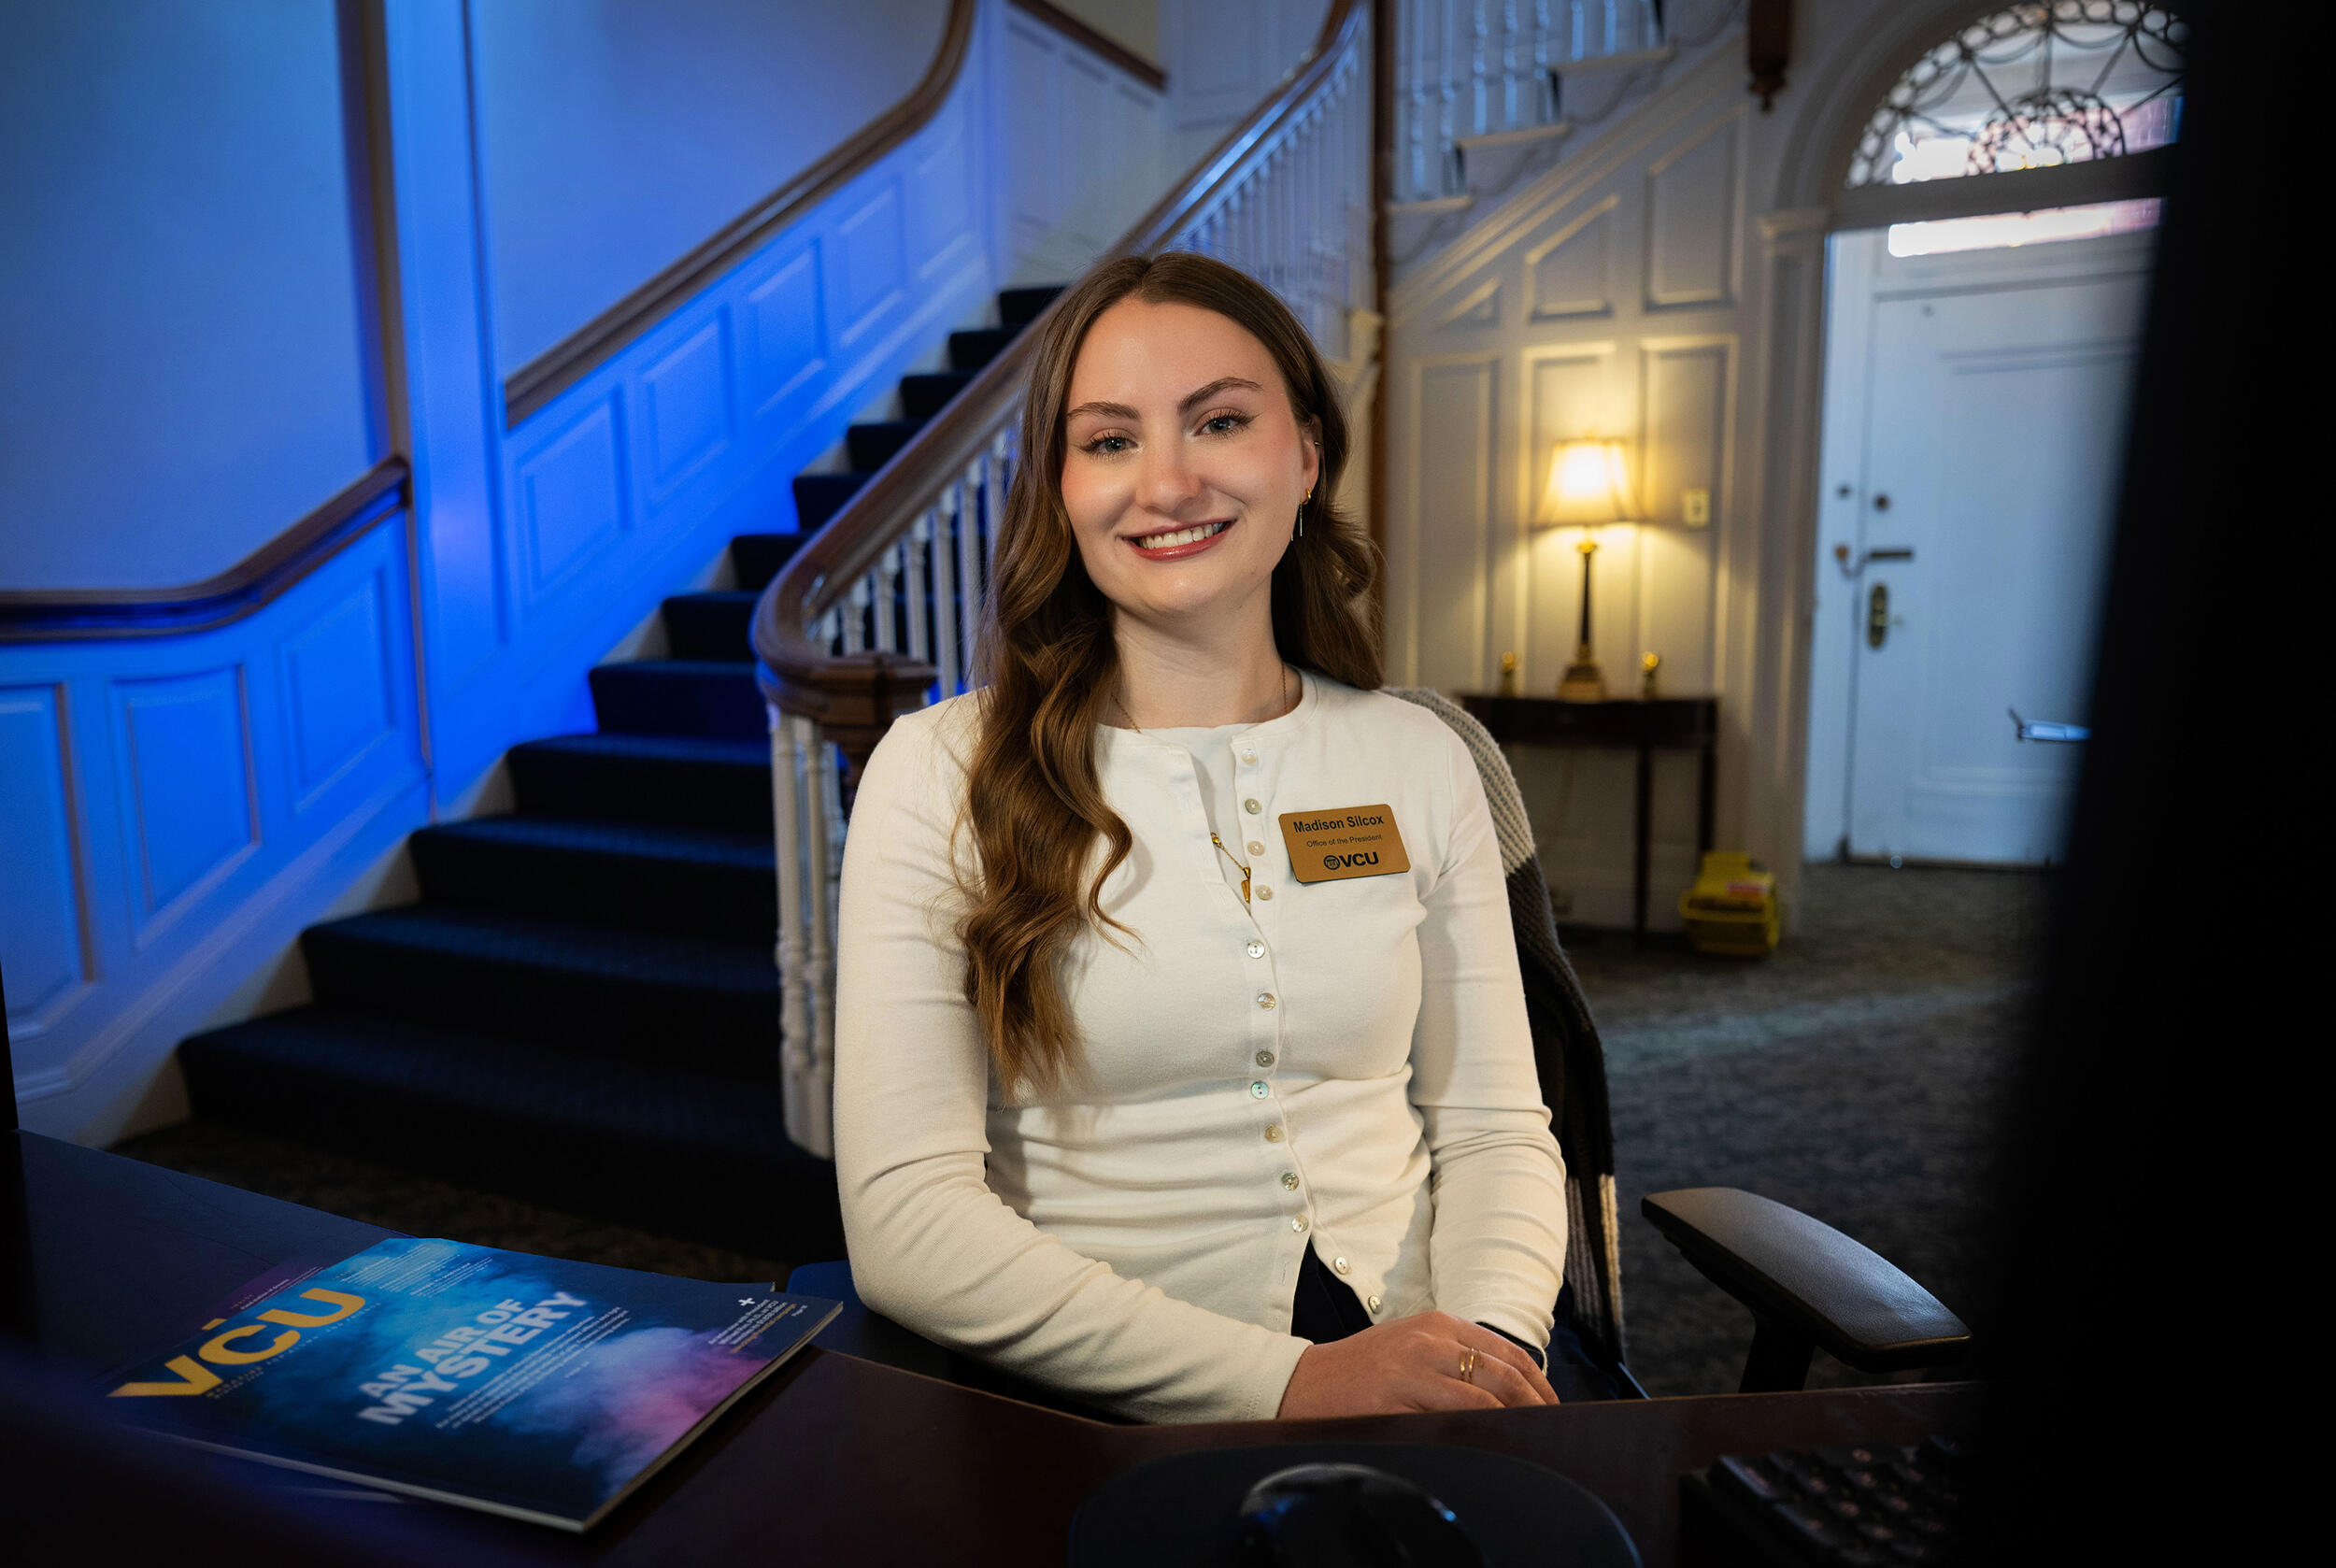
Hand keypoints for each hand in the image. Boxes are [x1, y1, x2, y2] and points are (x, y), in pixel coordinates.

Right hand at [1275, 1311, 1559, 1418]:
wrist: (1302, 1382)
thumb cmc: (1360, 1370)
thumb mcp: (1409, 1345)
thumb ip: (1452, 1355)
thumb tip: (1507, 1386)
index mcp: (1436, 1324)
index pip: (1505, 1350)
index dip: (1536, 1381)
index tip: (1550, 1404)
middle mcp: (1429, 1341)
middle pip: (1502, 1373)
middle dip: (1533, 1404)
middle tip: (1548, 1427)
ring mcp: (1412, 1369)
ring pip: (1482, 1397)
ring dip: (1511, 1421)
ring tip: (1525, 1440)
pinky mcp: (1395, 1398)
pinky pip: (1449, 1419)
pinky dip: (1476, 1433)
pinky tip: (1487, 1445)